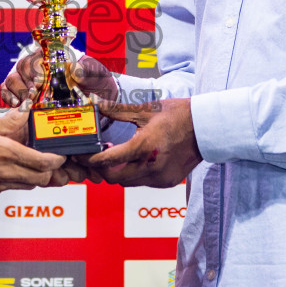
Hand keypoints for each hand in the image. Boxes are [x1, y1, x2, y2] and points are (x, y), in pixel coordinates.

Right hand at [0, 45, 118, 107]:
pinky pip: (8, 92)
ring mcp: (30, 80)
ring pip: (12, 79)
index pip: (37, 55)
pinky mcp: (26, 95)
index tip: (40, 80)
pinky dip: (8, 97)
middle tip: (35, 93)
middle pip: (22, 67)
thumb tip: (76, 69)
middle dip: (27, 81)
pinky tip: (15, 104)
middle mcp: (38, 66)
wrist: (98, 97)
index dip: (35, 67)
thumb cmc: (95, 80)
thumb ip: (88, 70)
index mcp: (54, 56)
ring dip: (18, 90)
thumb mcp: (96, 73)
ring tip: (27, 101)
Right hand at [0, 109, 88, 186]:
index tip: (59, 156)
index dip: (56, 161)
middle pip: (40, 179)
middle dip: (49, 171)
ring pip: (26, 186)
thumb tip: (26, 111)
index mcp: (5, 154)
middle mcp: (4, 173)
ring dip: (33, 177)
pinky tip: (5, 169)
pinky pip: (9, 188)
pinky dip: (14, 180)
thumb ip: (9, 121)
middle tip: (49, 161)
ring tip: (29, 164)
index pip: (42, 163)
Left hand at [86, 97, 200, 187]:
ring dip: (117, 172)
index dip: (89, 159)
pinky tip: (134, 160)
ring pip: (127, 183)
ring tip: (114, 156)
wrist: (206, 128)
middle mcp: (151, 166)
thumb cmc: (177, 115)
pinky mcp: (166, 182)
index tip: (80, 154)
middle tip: (95, 155)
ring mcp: (160, 177)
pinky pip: (141, 182)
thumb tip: (96, 104)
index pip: (107, 161)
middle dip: (101, 168)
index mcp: (144, 147)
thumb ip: (118, 110)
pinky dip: (133, 174)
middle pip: (113, 177)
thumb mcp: (146, 109)